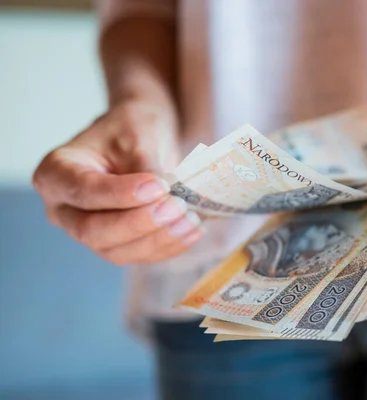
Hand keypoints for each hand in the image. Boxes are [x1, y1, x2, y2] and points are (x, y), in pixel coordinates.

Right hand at [33, 99, 202, 265]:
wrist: (142, 135)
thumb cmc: (132, 127)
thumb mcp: (138, 137)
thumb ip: (146, 170)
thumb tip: (164, 201)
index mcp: (57, 173)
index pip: (83, 192)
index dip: (121, 195)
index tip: (158, 187)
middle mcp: (64, 208)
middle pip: (93, 231)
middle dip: (138, 224)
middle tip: (176, 207)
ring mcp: (87, 230)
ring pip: (116, 251)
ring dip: (157, 240)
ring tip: (190, 220)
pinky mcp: (115, 243)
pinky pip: (138, 255)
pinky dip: (167, 247)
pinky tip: (193, 232)